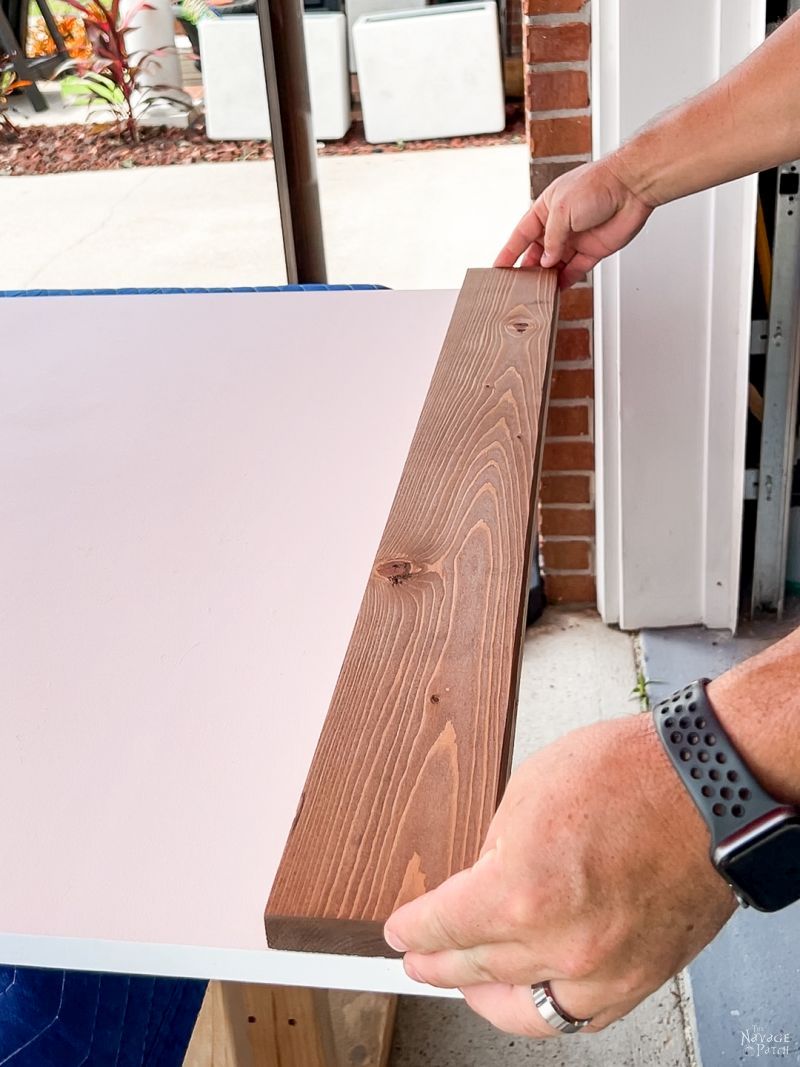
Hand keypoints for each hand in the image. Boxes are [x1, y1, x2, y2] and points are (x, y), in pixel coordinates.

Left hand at [384, 713, 734, 1036]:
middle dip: (437, 963)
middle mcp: (559, 944)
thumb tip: (481, 880)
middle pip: (474, 969)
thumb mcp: (529, 789)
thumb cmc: (629, 773)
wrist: (708, 789)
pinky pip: (579, 1018)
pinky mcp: (639, 978)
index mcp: (520, 891)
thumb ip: (496, 847)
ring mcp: (603, 970)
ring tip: (464, 983)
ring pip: (524, 1010)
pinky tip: (530, 994)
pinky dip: (546, 1008)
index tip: (401, 930)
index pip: (443, 927)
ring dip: (483, 997)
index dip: (413, 930)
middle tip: (418, 959)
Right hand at [494, 157, 653, 287]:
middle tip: (518, 285)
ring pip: (555, 264)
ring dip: (546, 277)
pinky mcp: (593, 250)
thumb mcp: (562, 210)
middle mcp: (560, 224)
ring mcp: (576, 238)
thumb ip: (552, 238)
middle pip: (538, 252)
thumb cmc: (597, 185)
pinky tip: (557, 289)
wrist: (631, 187)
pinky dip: (566, 280)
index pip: (521, 234)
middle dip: (528, 268)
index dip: (509, 251)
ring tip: (537, 291)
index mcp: (546, 208)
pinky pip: (575, 269)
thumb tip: (546, 260)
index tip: (498, 268)